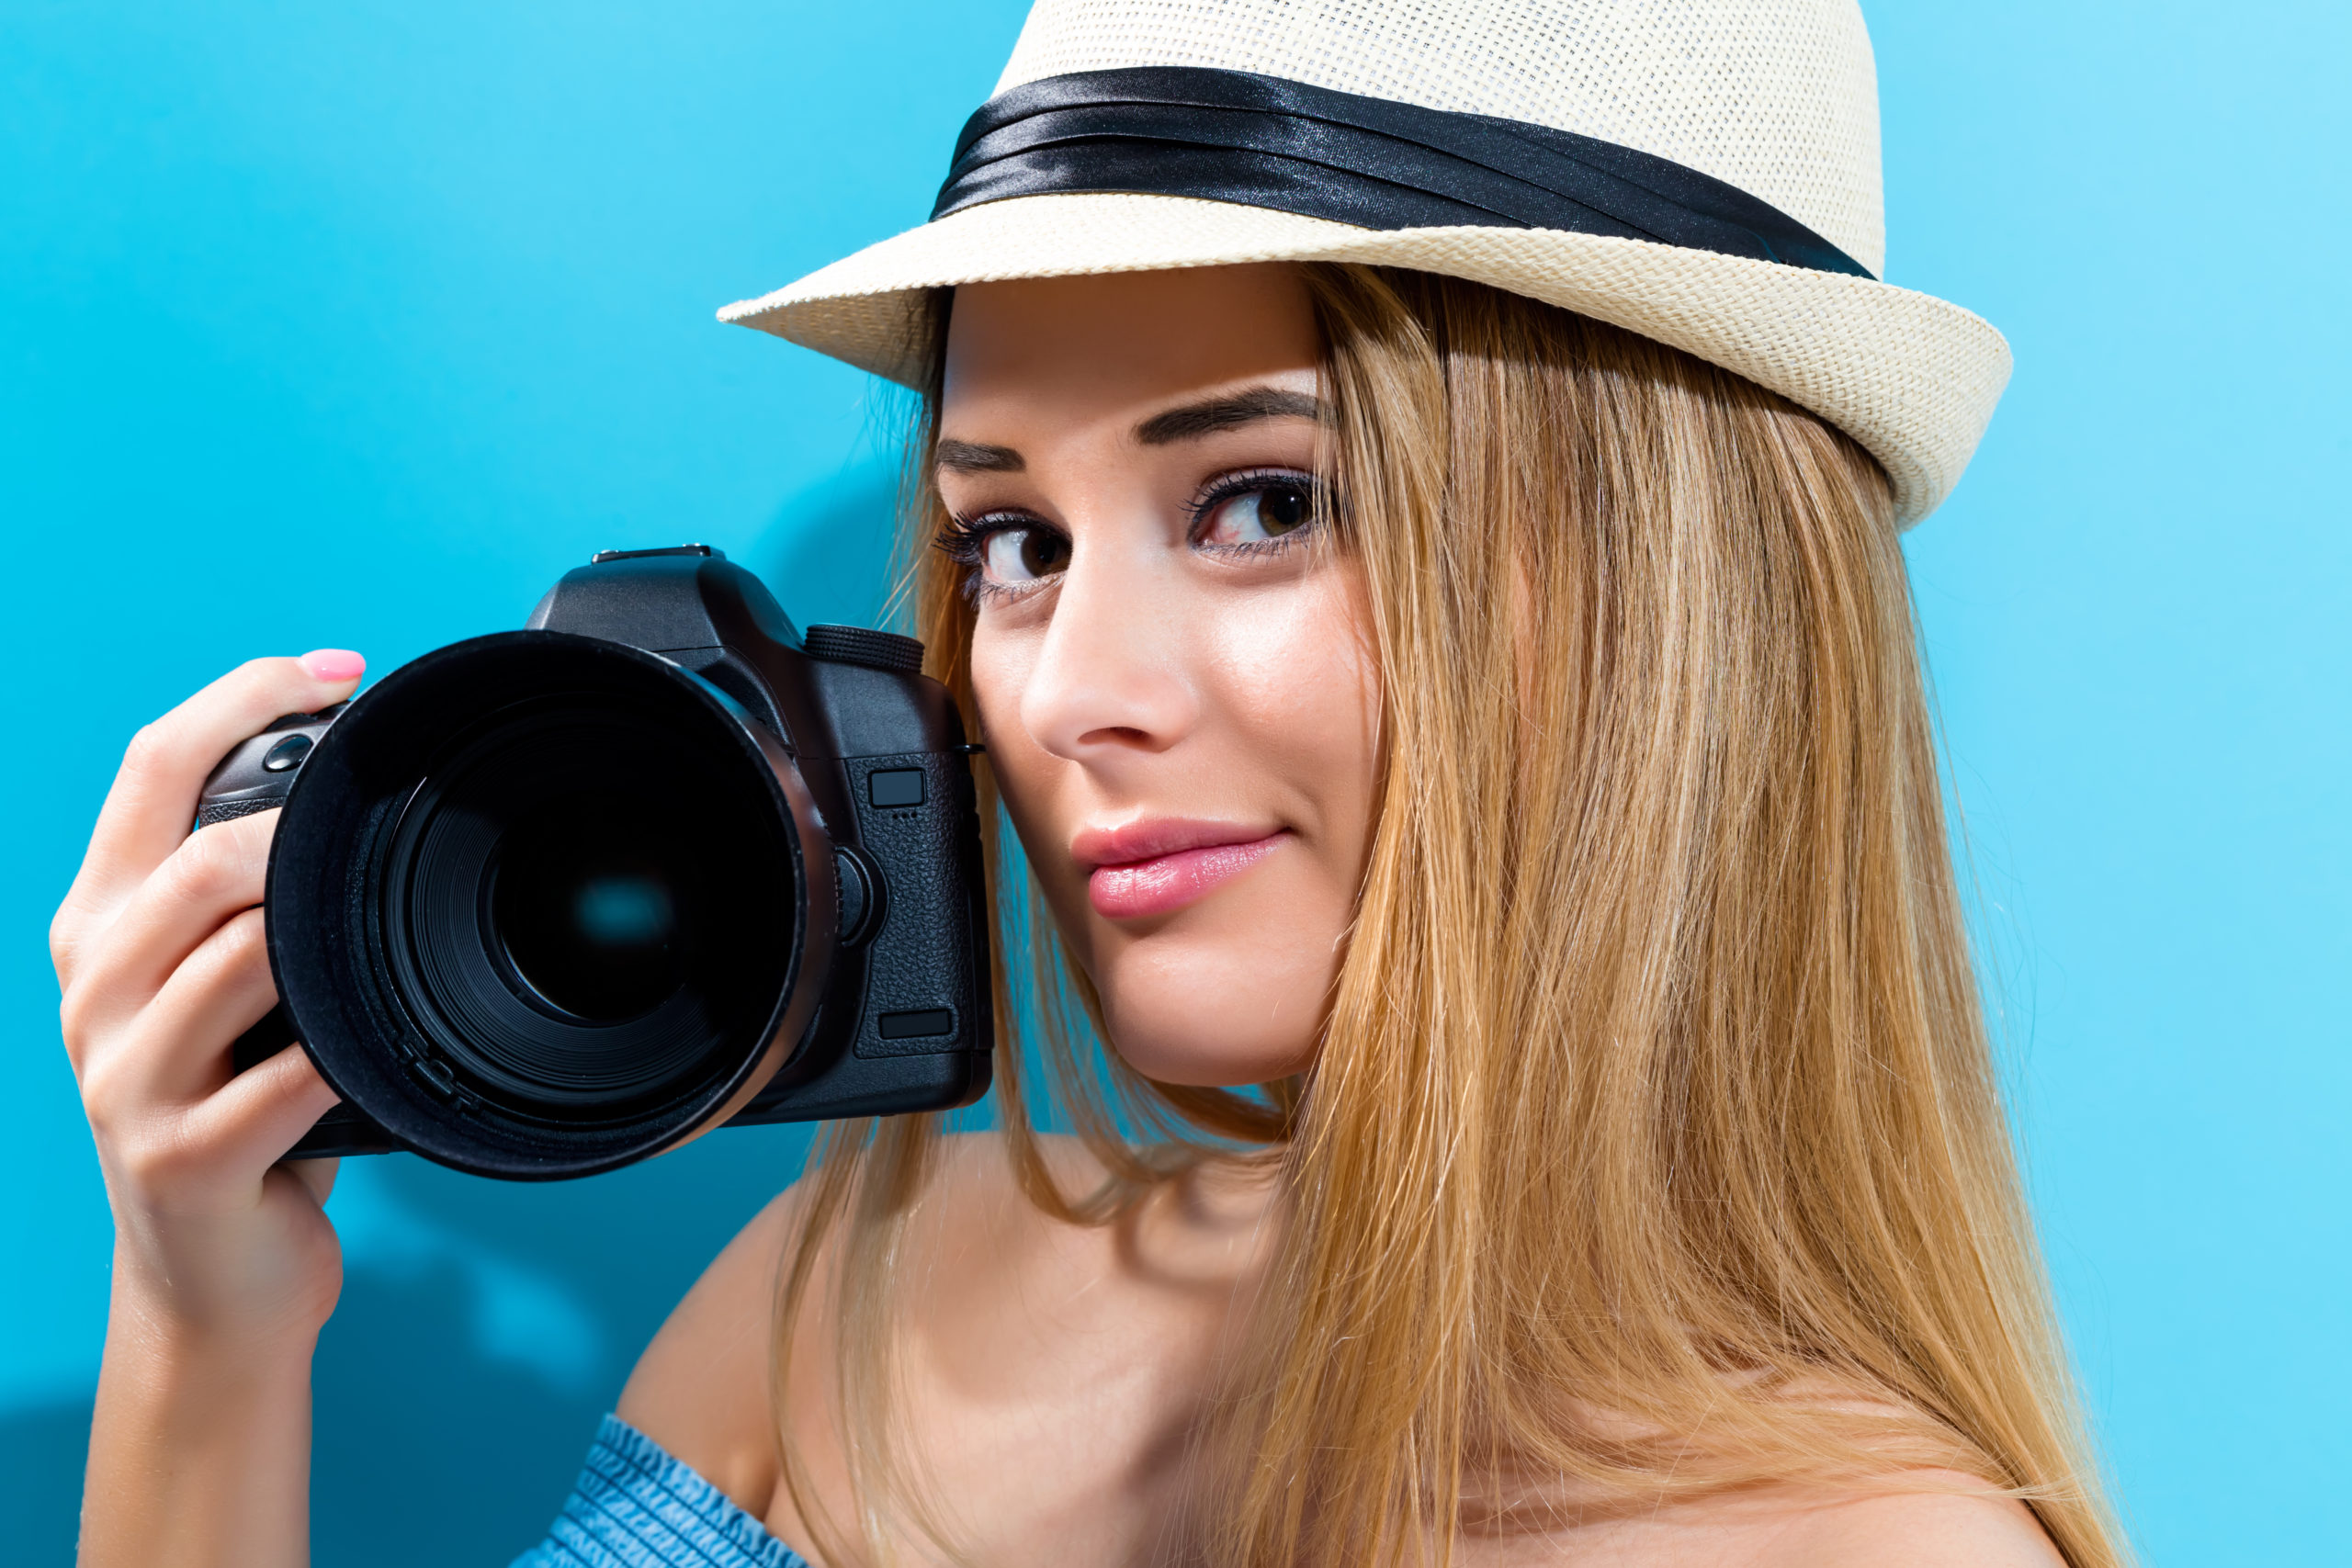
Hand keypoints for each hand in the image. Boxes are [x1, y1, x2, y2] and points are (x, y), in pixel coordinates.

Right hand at [54, 651, 366, 1344]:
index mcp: (101, 928)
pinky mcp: (182, 1158)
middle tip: (386, 827)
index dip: (244, 694)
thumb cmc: (244, 1111)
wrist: (212, 1280)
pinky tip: (383, 1044)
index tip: (342, 668)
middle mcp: (95, 991)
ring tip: (388, 935)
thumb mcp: (220, 992)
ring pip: (243, 956)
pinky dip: (347, 1052)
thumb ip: (250, 899)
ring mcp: (127, 1079)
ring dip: (329, 936)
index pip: (150, 766)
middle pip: (199, 859)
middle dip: (302, 829)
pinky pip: (286, 1076)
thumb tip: (357, 784)